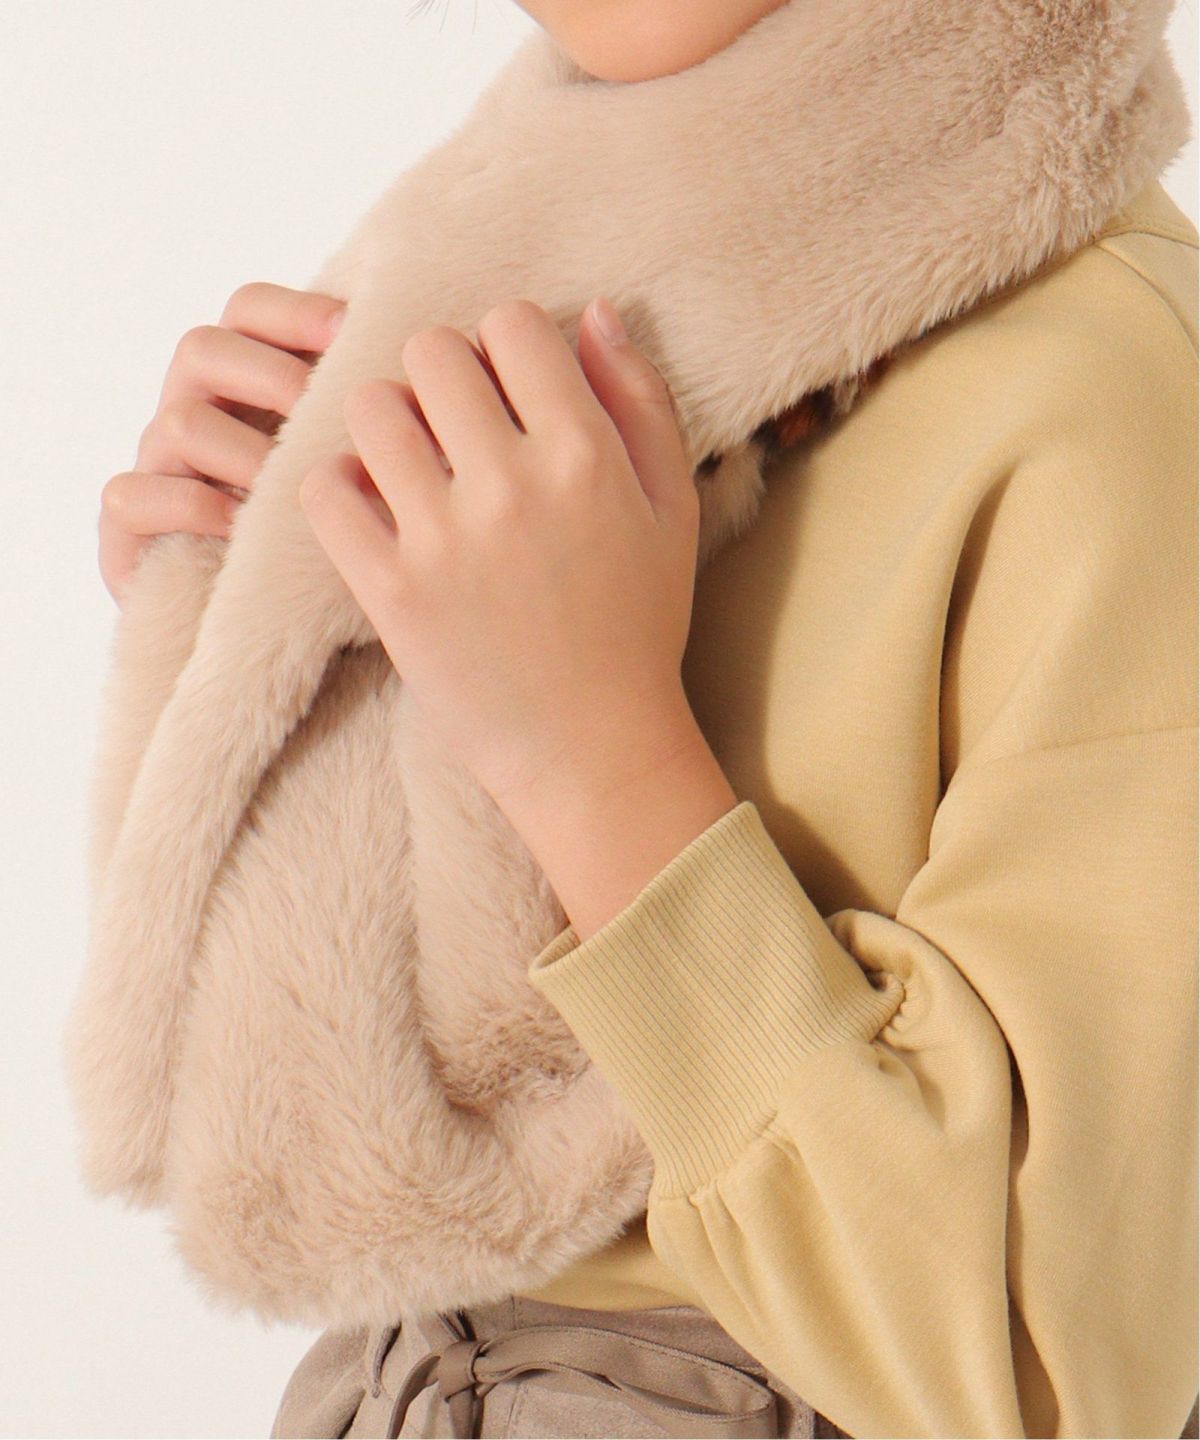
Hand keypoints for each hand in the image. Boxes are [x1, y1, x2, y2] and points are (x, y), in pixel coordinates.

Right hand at [98, 281, 346, 606]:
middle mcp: (192, 410)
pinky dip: (188, 505)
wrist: (274, 631)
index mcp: (244, 380)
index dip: (295, 312)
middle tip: (321, 410)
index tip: (352, 334)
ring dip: (242, 450)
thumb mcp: (349, 467)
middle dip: (268, 374)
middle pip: (202, 348)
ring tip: (289, 482)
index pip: (249, 310)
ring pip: (177, 422)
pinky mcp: (128, 532)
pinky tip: (238, 525)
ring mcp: (157, 468)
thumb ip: (367, 418)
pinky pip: (132, 495)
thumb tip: (436, 375)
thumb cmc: (328, 538)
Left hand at [298, 296, 703, 812]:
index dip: (506, 348)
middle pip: (431, 353)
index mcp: (586, 457)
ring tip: (411, 465)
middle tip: (454, 427)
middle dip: (441, 377)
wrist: (593, 750)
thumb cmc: (637, 628)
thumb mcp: (671, 509)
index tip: (509, 395)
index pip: (511, 325)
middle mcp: (512, 486)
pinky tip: (375, 510)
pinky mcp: (391, 591)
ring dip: (386, 424)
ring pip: (370, 408)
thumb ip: (640, 402)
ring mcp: (444, 540)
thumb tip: (592, 311)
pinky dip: (339, 487)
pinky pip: (325, 490)